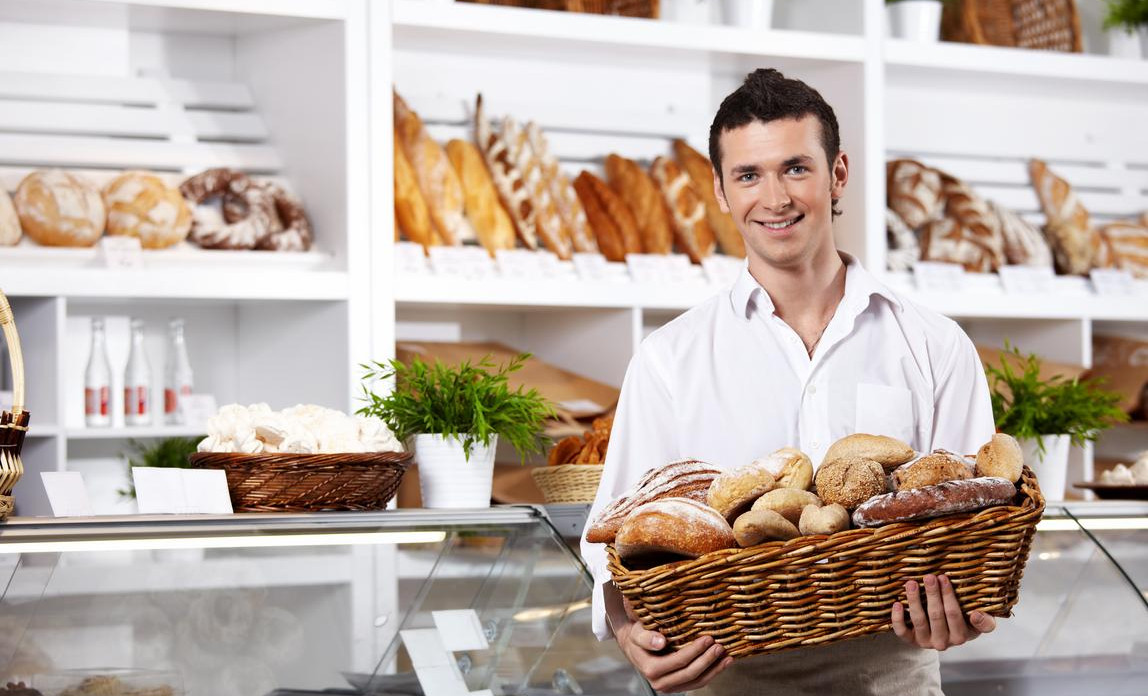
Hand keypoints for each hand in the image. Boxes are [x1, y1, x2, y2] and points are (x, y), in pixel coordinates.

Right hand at [614, 618, 732, 692]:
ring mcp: (671, 687)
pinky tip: (722, 663)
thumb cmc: (638, 637)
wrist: (634, 648)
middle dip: (708, 660)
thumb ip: (646, 637)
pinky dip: (712, 673)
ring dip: (714, 669)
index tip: (708, 638)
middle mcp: (661, 683)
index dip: (695, 651)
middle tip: (720, 646)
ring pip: (697, 681)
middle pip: (690, 673)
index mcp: (651, 669)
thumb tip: (660, 642)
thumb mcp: (637, 633)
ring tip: (727, 657)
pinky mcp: (679, 686)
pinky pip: (698, 682)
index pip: (678, 661)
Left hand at [892, 574, 995, 650]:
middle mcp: (943, 642)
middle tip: (928, 576)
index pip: (953, 614)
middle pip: (935, 615)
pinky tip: (897, 603)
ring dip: (914, 600)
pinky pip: (902, 632)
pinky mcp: (911, 641)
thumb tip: (977, 614)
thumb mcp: (980, 623)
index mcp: (961, 636)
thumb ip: (985, 622)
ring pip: (918, 620)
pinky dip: (897, 618)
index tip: (943, 577)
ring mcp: (926, 642)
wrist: (947, 635)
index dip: (948, 595)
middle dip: (932, 594)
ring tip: (911, 583)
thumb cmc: (965, 622)